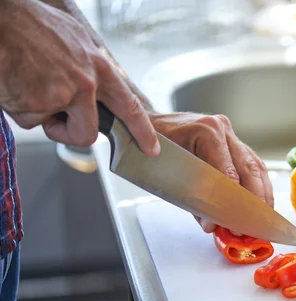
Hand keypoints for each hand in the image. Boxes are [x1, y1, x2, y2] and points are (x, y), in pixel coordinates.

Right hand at [0, 0, 158, 155]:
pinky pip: (29, 120)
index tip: (151, 148)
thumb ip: (87, 66)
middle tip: (61, 125)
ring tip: (27, 88)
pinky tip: (14, 84)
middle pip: (89, 133)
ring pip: (56, 129)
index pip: (129, 106)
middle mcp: (86, 83)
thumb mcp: (73, 40)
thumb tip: (93, 86)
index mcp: (98, 65)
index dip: (142, 131)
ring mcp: (63, 95)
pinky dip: (18, 108)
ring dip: (42, 118)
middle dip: (73, 134)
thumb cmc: (29, 27)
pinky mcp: (37, 105)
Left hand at [149, 112, 273, 232]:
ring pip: (256, 165)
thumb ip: (192, 199)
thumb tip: (211, 224)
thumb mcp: (167, 172)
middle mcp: (223, 129)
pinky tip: (261, 202)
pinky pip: (253, 164)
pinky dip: (259, 185)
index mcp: (206, 131)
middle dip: (255, 199)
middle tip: (254, 223)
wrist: (148, 125)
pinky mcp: (234, 142)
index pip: (228, 171)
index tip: (233, 221)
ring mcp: (230, 134)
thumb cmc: (153, 146)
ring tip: (264, 216)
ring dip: (263, 193)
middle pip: (249, 168)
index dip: (232, 200)